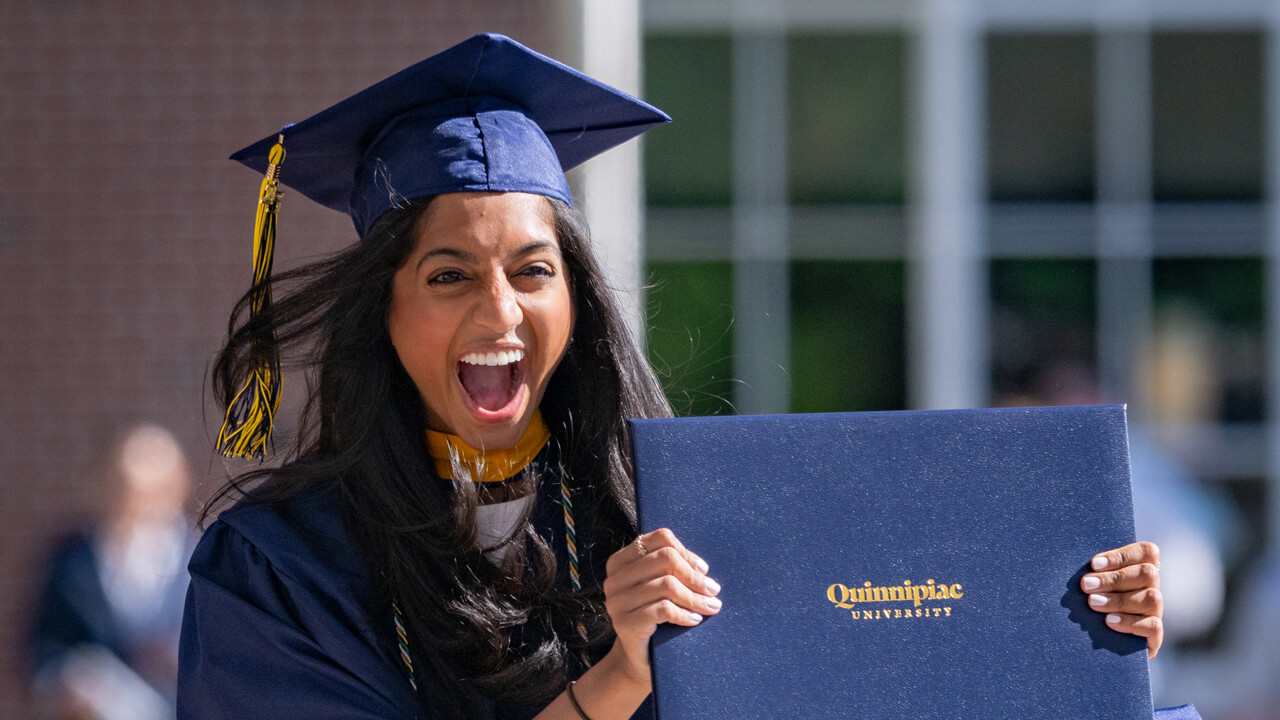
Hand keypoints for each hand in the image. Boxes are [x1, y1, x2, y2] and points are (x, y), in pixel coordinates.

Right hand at [602, 528, 721, 683]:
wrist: (639, 658)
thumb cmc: (655, 617)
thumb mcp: (660, 587)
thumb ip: (672, 570)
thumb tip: (703, 569)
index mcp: (621, 561)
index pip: (660, 539)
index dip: (686, 552)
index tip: (703, 570)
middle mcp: (615, 579)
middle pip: (666, 559)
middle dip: (694, 576)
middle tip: (712, 590)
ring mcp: (617, 602)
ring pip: (667, 585)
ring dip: (695, 597)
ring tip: (711, 607)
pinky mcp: (625, 623)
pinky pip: (664, 609)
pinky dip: (685, 613)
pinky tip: (694, 619)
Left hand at [1080, 541, 1162, 657]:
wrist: (1092, 647)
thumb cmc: (1086, 603)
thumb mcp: (1090, 584)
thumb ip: (1092, 572)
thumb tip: (1077, 564)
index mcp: (1140, 569)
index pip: (1147, 552)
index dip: (1122, 555)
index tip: (1093, 564)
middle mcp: (1152, 588)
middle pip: (1148, 573)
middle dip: (1114, 578)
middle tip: (1086, 585)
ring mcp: (1155, 612)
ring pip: (1152, 598)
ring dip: (1119, 599)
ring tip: (1092, 603)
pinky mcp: (1154, 636)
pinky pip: (1153, 626)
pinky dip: (1129, 622)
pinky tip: (1109, 621)